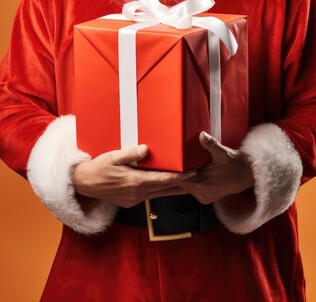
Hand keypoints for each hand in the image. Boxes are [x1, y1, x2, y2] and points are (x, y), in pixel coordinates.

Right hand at [72, 144, 195, 207]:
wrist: (84, 184)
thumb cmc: (98, 167)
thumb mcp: (113, 156)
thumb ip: (130, 153)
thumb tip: (145, 148)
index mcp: (135, 181)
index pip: (164, 180)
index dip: (180, 177)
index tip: (193, 173)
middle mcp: (137, 193)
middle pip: (165, 189)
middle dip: (182, 184)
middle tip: (197, 178)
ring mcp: (134, 199)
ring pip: (159, 193)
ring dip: (173, 188)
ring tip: (187, 182)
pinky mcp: (131, 201)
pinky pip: (150, 195)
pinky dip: (160, 190)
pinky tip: (166, 185)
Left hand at [165, 132, 253, 203]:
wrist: (246, 174)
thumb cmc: (235, 164)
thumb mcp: (222, 152)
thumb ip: (210, 144)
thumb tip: (202, 135)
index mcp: (201, 185)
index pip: (178, 180)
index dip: (168, 173)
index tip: (157, 167)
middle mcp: (200, 194)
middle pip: (178, 184)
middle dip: (168, 176)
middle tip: (154, 169)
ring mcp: (202, 196)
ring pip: (183, 187)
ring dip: (176, 179)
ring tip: (162, 171)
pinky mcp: (204, 196)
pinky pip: (190, 188)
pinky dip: (184, 181)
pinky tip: (178, 174)